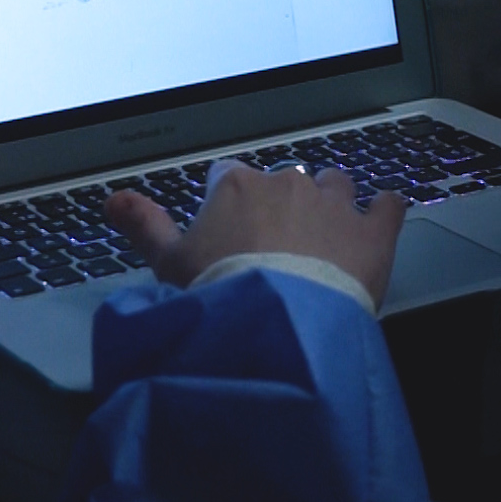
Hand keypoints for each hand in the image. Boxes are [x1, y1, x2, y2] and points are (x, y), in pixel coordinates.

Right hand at [105, 162, 408, 305]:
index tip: (229, 226)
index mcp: (236, 186)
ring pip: (336, 184)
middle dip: (283, 203)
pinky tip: (385, 212)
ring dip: (332, 200)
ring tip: (327, 228)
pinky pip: (388, 204)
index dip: (229, 201)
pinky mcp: (372, 233)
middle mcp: (287, 184)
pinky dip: (386, 208)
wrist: (274, 324)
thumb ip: (143, 225)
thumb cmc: (218, 295)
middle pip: (285, 179)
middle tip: (276, 241)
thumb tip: (112, 200)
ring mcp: (333, 206)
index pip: (229, 177)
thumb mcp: (168, 264)